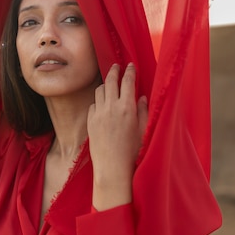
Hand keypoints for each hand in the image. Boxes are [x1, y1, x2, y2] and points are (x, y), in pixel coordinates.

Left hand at [87, 63, 147, 210]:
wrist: (112, 168)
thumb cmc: (132, 152)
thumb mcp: (144, 130)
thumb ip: (144, 111)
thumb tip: (142, 97)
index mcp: (127, 108)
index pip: (128, 82)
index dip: (130, 71)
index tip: (131, 66)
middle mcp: (111, 107)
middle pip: (111, 81)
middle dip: (115, 71)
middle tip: (117, 66)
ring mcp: (98, 114)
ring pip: (100, 90)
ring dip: (106, 85)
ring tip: (109, 84)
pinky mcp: (90, 121)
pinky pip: (93, 104)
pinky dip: (98, 101)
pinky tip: (102, 104)